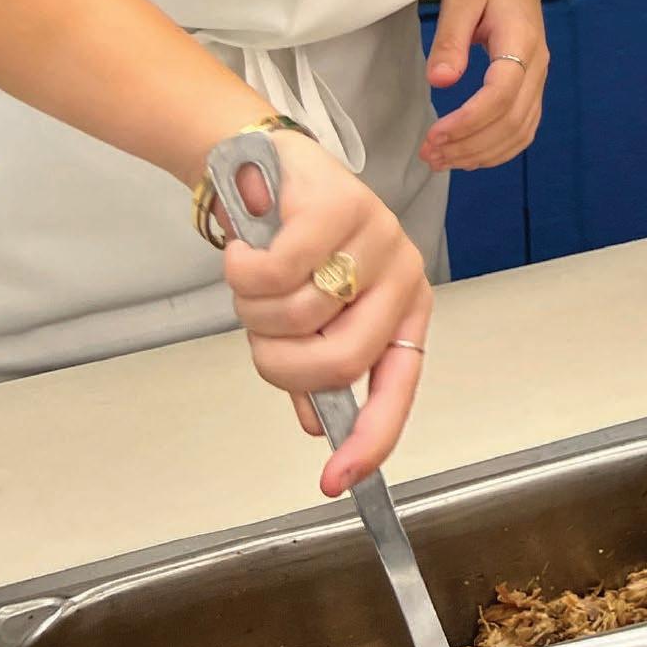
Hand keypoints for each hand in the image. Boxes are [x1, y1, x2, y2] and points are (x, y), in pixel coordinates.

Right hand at [218, 131, 433, 497]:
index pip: (396, 385)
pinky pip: (277, 272)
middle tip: (261, 332)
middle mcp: (401, 274)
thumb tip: (318, 425)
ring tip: (257, 277)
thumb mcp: (307, 313)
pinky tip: (246, 249)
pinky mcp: (340, 206)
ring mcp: (377, 237)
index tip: (337, 481)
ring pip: (300, 317)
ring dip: (255, 310)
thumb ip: (315, 369)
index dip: (369, 438)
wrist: (260, 165)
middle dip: (283, 362)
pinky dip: (244, 272)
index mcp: (402, 308)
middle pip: (341, 359)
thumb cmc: (289, 242)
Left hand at [420, 0, 548, 172]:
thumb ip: (450, 41)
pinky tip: (470, 156)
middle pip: (512, 120)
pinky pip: (524, 127)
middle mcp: (538, 64)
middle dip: (470, 145)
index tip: (434, 135)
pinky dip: (499, 149)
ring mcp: (540, 77)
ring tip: (442, 160)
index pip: (502, 93)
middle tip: (429, 154)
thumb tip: (439, 82)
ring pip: (520, 131)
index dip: (469, 121)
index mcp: (521, 40)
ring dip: (482, 153)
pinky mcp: (533, 85)